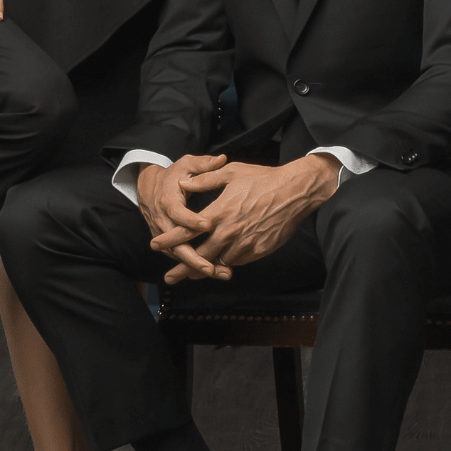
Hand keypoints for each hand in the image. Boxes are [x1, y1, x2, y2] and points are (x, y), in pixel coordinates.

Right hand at [137, 154, 227, 275]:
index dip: (190, 220)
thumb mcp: (186, 164)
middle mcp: (162, 219)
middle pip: (174, 243)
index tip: (208, 225)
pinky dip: (191, 265)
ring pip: (176, 254)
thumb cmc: (173, 174)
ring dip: (194, 266)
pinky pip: (177, 255)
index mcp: (167, 199)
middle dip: (192, 257)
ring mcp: (161, 232)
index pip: (177, 212)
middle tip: (210, 268)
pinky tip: (211, 271)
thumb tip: (222, 159)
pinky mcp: (165, 241)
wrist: (150, 186)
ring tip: (217, 273)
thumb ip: (204, 164)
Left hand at [159, 156, 338, 277]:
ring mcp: (244, 244)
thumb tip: (184, 183)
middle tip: (169, 277)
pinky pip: (236, 261)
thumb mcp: (232, 173)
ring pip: (218, 262)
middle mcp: (229, 232)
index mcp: (219, 212)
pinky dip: (225, 263)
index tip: (155, 245)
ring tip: (192, 275)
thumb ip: (205, 179)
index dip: (169, 240)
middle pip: (199, 256)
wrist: (295, 192)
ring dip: (204, 268)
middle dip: (182, 268)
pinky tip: (219, 264)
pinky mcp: (257, 251)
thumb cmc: (263, 179)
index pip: (187, 231)